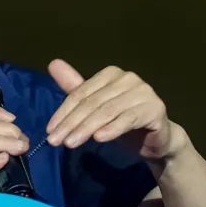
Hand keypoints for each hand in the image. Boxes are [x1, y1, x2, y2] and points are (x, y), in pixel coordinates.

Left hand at [46, 60, 180, 160]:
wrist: (156, 139)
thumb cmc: (122, 121)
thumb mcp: (95, 107)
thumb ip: (75, 88)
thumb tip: (53, 63)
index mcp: (111, 74)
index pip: (81, 93)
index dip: (63, 112)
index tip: (49, 131)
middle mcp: (128, 78)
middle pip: (92, 103)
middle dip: (71, 123)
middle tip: (55, 141)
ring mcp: (143, 92)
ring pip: (107, 111)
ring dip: (86, 129)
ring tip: (70, 143)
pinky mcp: (154, 109)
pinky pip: (129, 119)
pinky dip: (112, 129)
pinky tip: (99, 138)